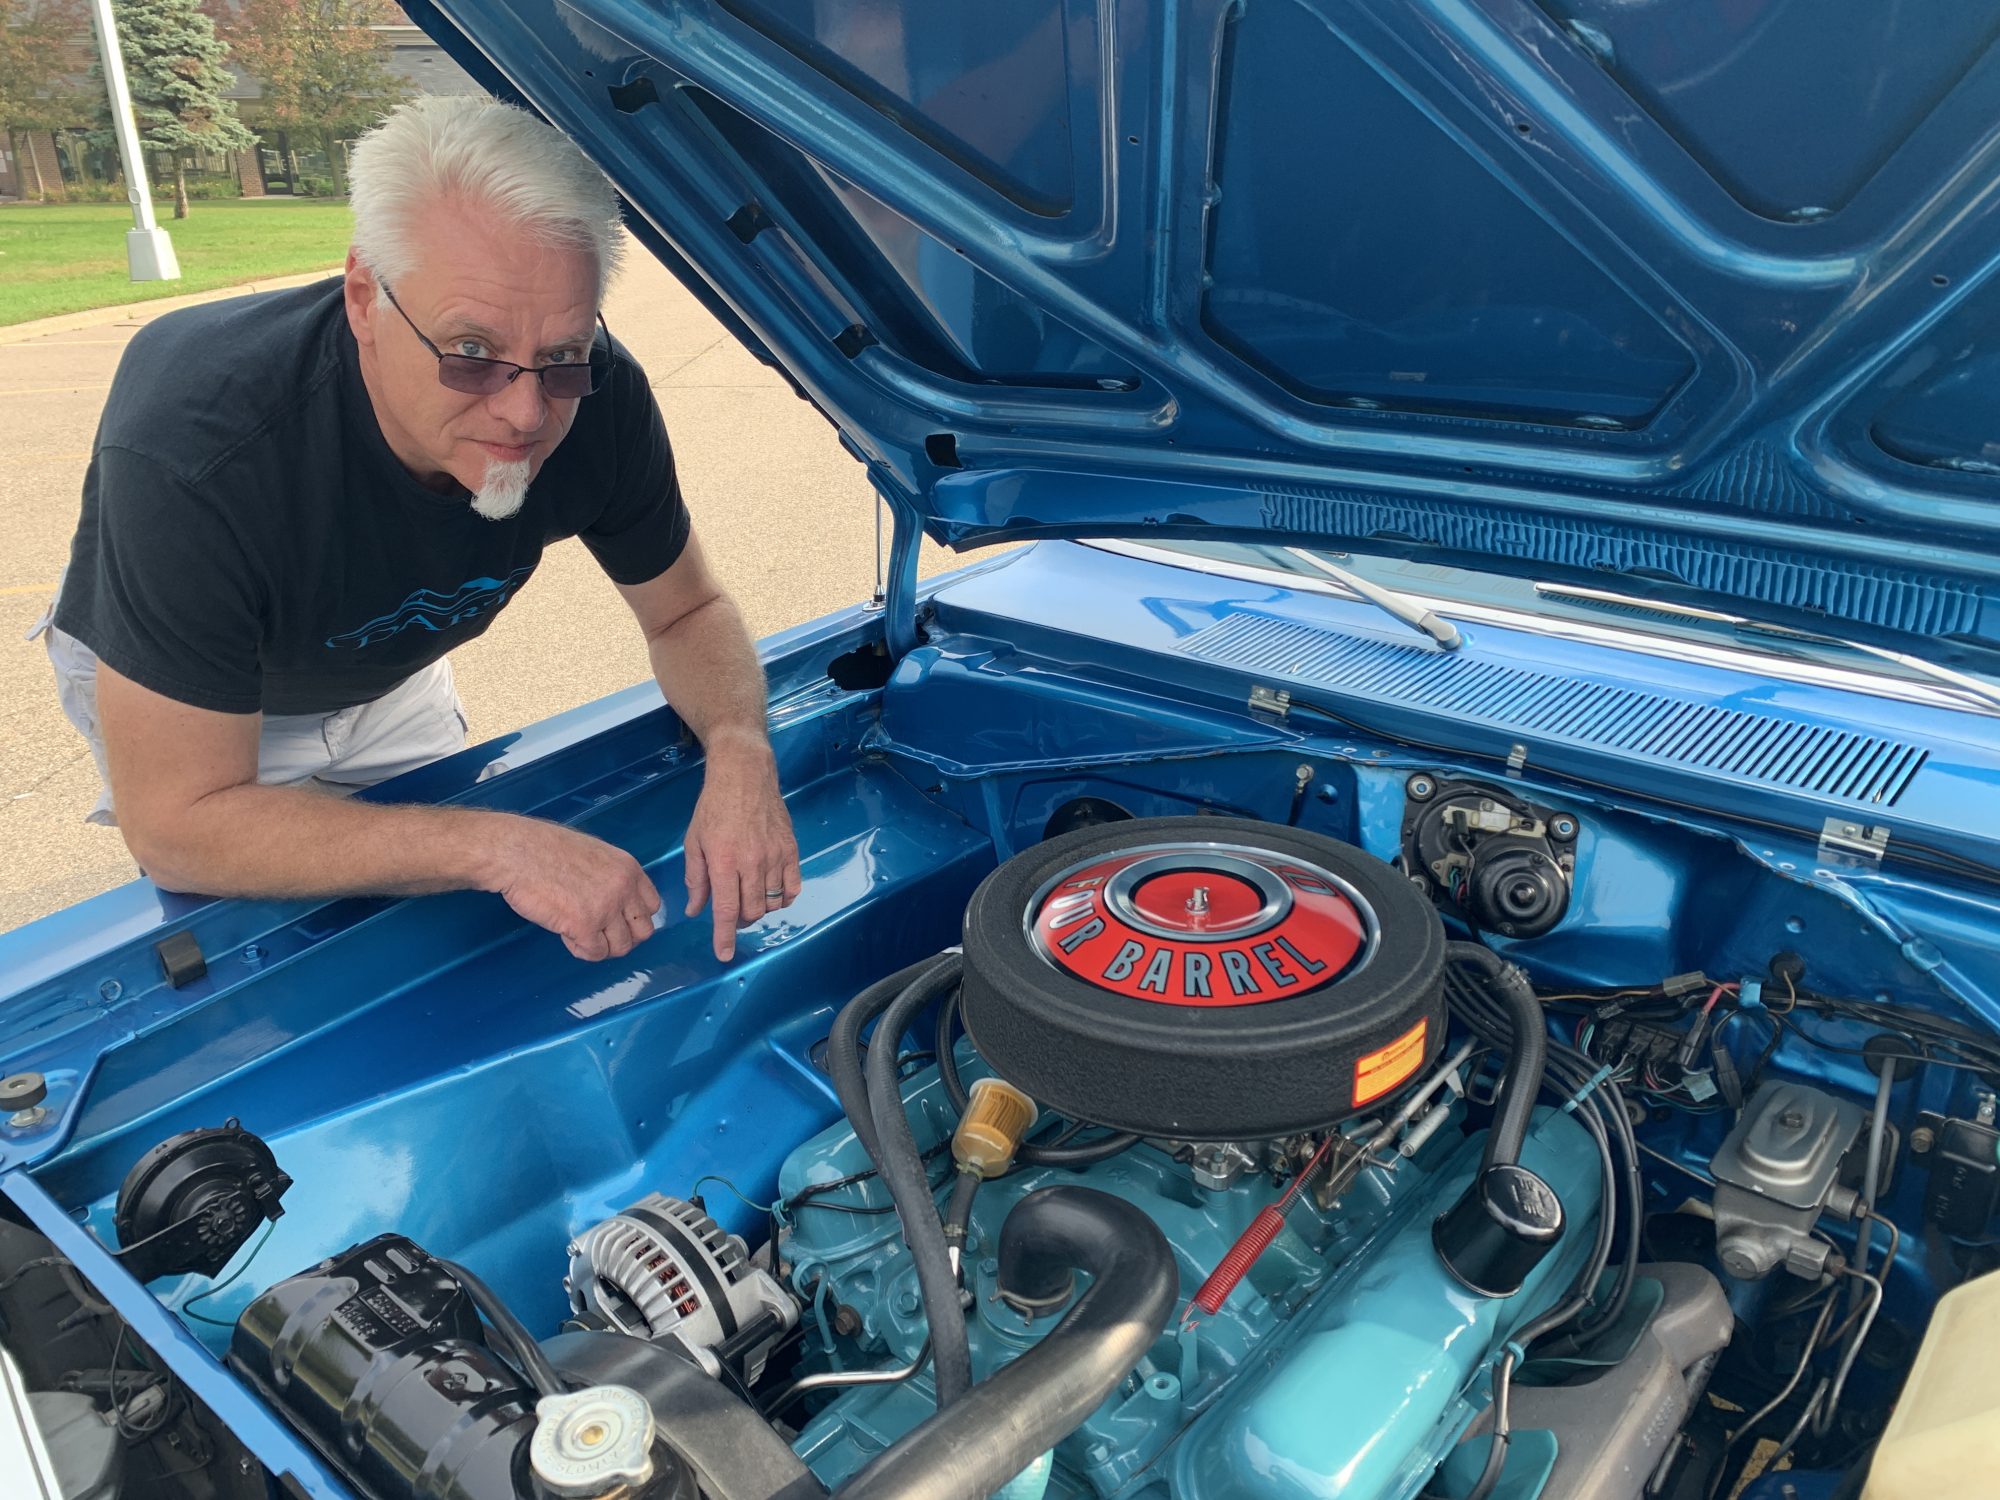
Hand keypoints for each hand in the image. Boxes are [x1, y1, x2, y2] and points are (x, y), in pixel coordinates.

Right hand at [487, 815, 661, 961]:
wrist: (517, 852)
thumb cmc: (545, 849)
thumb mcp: (594, 854)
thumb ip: (612, 877)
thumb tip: (617, 903)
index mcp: (629, 868)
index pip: (652, 905)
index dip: (635, 918)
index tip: (618, 920)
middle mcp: (624, 889)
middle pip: (643, 931)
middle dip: (623, 937)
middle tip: (601, 935)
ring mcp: (606, 909)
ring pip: (621, 947)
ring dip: (602, 947)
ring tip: (580, 934)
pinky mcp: (584, 926)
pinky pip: (595, 953)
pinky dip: (582, 950)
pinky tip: (567, 936)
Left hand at [683, 743, 800, 960]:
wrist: (745, 775)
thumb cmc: (714, 807)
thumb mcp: (694, 842)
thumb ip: (695, 879)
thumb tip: (695, 910)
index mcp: (723, 861)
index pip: (725, 910)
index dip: (725, 936)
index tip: (724, 954)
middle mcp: (751, 862)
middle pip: (752, 911)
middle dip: (740, 922)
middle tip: (732, 913)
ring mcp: (775, 856)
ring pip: (772, 903)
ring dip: (759, 910)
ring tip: (749, 898)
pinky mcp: (791, 850)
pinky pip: (792, 888)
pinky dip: (782, 898)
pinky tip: (771, 893)